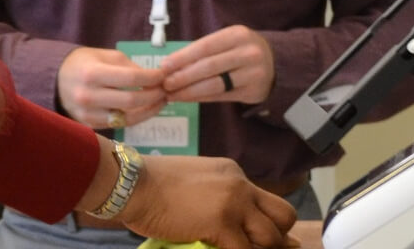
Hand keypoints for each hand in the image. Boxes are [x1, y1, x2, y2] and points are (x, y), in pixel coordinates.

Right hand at [57, 46, 167, 128]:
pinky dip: (136, 117)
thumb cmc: (84, 63)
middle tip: (165, 89)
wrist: (56, 80)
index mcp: (92, 73)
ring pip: (128, 118)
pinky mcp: (90, 125)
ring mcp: (88, 114)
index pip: (131, 78)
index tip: (163, 75)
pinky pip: (120, 124)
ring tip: (160, 101)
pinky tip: (145, 109)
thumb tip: (153, 78)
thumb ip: (128, 66)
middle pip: (132, 100)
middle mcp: (89, 95)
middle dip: (154, 95)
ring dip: (150, 110)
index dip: (151, 78)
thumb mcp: (104, 56)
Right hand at [119, 153, 298, 248]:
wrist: (130, 183)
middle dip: (277, 237)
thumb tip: (238, 228)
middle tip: (257, 247)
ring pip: (272, 237)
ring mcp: (233, 203)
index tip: (259, 240)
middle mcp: (239, 184)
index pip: (267, 201)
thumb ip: (217, 199)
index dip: (266, 224)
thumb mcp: (193, 184)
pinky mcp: (222, 223)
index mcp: (232, 173)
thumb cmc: (150, 186)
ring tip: (236, 248)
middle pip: (284, 215)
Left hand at [159, 25, 275, 104]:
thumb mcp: (227, 41)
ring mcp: (253, 74)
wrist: (275, 63)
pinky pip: (222, 97)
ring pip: (215, 84)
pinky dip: (202, 98)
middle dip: (183, 77)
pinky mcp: (253, 92)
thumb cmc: (241, 50)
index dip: (182, 58)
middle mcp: (248, 53)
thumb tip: (171, 64)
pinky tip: (188, 98)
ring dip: (189, 91)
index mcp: (237, 35)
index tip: (164, 66)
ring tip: (172, 94)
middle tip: (165, 84)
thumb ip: (203, 50)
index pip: (204, 47)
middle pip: (208, 67)